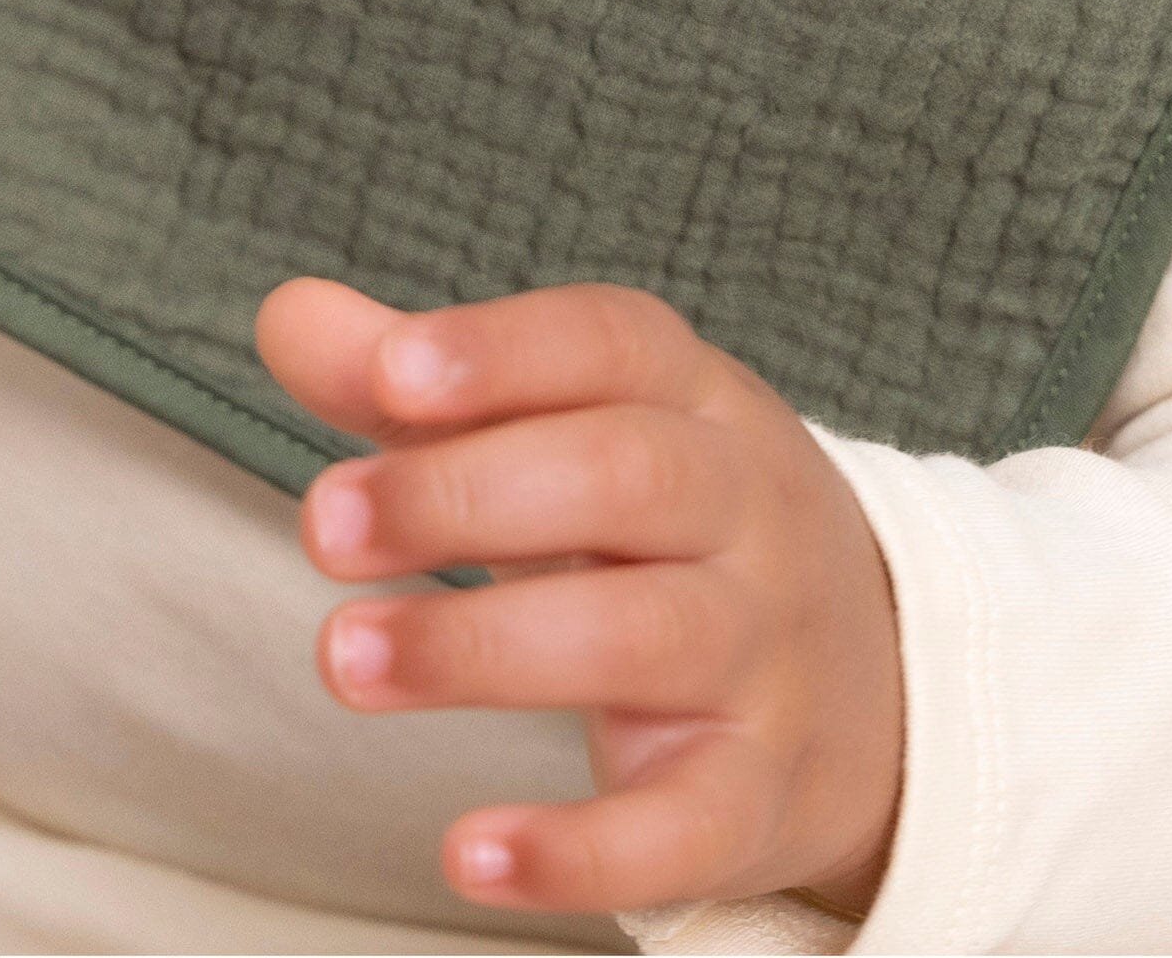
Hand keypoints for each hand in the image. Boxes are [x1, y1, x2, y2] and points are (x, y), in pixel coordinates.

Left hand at [257, 276, 900, 921]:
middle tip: (322, 528)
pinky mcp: (763, 796)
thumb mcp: (556, 427)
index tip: (386, 378)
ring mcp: (764, 655)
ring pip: (640, 637)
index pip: (607, 342)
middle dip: (461, 495)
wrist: (880, 681)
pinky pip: (686, 824)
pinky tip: (468, 852)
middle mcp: (744, 510)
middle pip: (621, 477)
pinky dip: (581, 850)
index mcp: (688, 396)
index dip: (499, 351)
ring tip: (345, 659)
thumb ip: (412, 378)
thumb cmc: (653, 523)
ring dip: (478, 648)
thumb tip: (291, 318)